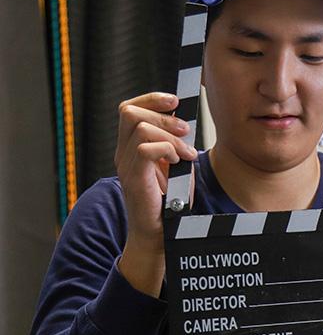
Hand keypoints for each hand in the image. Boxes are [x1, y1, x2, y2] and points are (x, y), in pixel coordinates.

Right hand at [114, 92, 196, 294]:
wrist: (159, 235)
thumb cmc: (170, 203)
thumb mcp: (178, 167)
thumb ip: (177, 145)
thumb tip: (187, 124)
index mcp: (131, 147)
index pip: (130, 109)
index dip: (151, 99)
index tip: (174, 101)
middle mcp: (124, 153)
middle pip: (129, 111)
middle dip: (162, 114)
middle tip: (185, 129)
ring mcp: (126, 165)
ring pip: (139, 127)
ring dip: (170, 135)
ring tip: (186, 153)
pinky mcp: (134, 179)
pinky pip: (144, 150)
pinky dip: (167, 150)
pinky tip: (179, 162)